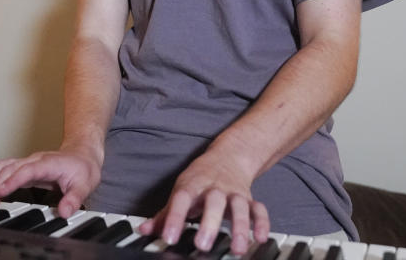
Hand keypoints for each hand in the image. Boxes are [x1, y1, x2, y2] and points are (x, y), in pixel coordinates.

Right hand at [0, 146, 101, 219]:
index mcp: (48, 164)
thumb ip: (74, 199)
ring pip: (1, 168)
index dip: (11, 182)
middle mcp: (34, 161)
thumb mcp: (85, 185)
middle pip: (8, 169)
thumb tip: (64, 212)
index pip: (25, 171)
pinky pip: (3, 172)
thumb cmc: (83, 168)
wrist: (83, 154)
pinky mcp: (23, 168)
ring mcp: (27, 163)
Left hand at [138, 152, 268, 254]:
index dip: (174, 218)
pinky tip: (260, 238)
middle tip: (203, 244)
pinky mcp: (250, 199)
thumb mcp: (181, 191)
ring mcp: (234, 193)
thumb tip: (144, 230)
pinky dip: (261, 222)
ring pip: (240, 206)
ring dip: (240, 227)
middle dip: (209, 223)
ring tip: (238, 249)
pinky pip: (259, 209)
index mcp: (193, 186)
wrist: (228, 156)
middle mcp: (215, 188)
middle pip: (214, 202)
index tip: (169, 238)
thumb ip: (165, 214)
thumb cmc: (200, 180)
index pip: (181, 199)